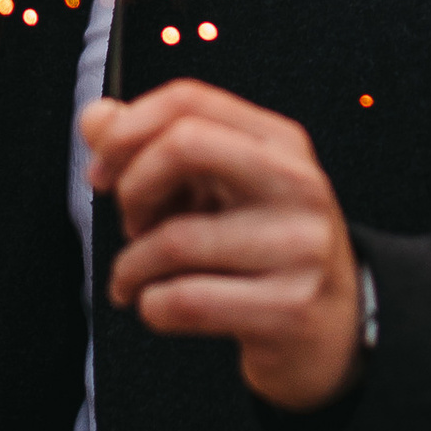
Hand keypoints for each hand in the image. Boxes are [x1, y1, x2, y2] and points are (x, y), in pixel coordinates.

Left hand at [83, 80, 362, 410]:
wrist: (334, 329)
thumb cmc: (264, 251)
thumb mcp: (217, 191)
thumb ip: (153, 148)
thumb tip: (96, 120)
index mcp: (279, 142)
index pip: (189, 100)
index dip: (126, 131)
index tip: (102, 171)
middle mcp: (297, 184)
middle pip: (184, 145)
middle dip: (133, 189)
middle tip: (131, 224)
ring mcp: (300, 247)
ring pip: (174, 239)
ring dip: (131, 267)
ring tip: (134, 279)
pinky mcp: (289, 308)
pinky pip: (185, 301)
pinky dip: (152, 307)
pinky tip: (160, 307)